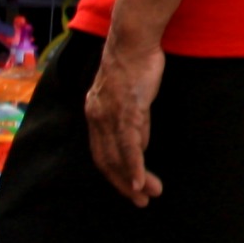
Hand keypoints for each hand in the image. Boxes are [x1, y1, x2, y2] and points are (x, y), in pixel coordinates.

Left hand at [85, 37, 166, 205]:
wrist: (133, 41)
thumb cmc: (135, 63)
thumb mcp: (130, 95)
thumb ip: (132, 120)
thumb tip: (139, 145)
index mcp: (95, 114)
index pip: (102, 152)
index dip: (115, 173)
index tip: (130, 188)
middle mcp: (98, 119)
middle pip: (107, 161)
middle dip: (123, 184)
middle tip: (141, 201)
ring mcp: (111, 116)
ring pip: (119, 156)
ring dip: (132, 180)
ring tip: (148, 195)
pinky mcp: (127, 111)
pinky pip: (129, 145)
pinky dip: (134, 166)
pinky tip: (140, 181)